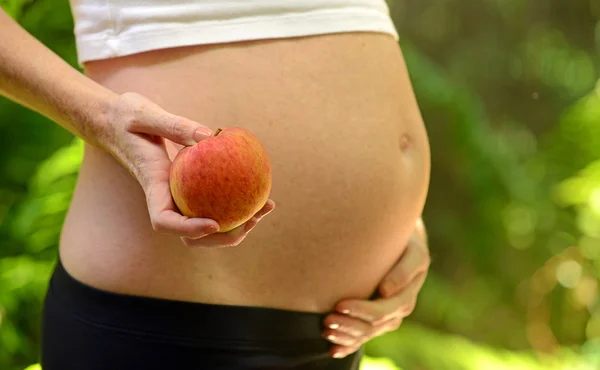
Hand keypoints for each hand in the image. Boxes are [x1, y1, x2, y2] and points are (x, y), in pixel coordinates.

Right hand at [99, 92, 274, 247]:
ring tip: (266, 207)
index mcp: (152, 185)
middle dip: (224, 236)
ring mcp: (178, 196)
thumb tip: (210, 136)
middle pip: (191, 235)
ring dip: (237, 225)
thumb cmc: (127, 117)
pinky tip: (260, 192)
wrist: (116, 123)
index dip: (189, 228)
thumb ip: (173, 125)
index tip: (214, 223)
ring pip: (207, 225)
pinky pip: (213, 203)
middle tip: (255, 218)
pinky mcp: (190, 189)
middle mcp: (166, 198)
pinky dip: (236, 203)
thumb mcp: (144, 114)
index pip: (164, 220)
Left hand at [322, 218, 429, 358]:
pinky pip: (365, 336)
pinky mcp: (379, 318)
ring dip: (347, 335)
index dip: (362, 310)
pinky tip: (332, 350)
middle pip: (375, 322)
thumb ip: (402, 268)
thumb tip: (385, 292)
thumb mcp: (410, 248)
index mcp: (409, 287)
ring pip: (369, 332)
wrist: (402, 238)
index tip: (340, 305)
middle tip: (327, 320)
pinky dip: (348, 345)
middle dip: (350, 324)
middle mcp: (401, 303)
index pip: (385, 307)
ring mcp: (390, 313)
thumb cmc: (402, 237)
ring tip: (325, 329)